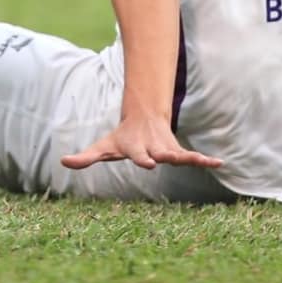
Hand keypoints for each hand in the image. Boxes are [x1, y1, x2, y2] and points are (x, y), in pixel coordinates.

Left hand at [62, 112, 223, 171]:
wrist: (143, 119)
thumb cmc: (122, 138)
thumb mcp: (104, 147)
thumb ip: (85, 156)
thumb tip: (62, 162)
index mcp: (135, 148)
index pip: (138, 154)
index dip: (142, 158)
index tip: (147, 163)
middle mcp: (153, 148)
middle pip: (160, 153)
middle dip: (164, 157)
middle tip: (168, 160)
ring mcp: (167, 149)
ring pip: (181, 154)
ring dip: (191, 158)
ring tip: (204, 161)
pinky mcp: (178, 152)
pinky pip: (194, 157)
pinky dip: (205, 160)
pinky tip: (219, 163)